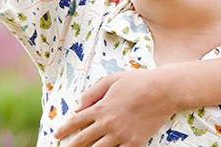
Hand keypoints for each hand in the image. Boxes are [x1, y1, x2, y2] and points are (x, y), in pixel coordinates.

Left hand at [55, 70, 177, 146]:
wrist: (164, 90)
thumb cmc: (138, 81)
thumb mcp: (111, 80)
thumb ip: (92, 93)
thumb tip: (78, 107)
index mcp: (101, 107)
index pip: (76, 121)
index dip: (64, 129)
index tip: (57, 134)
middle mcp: (108, 123)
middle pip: (82, 139)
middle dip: (71, 146)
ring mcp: (121, 135)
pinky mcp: (135, 142)